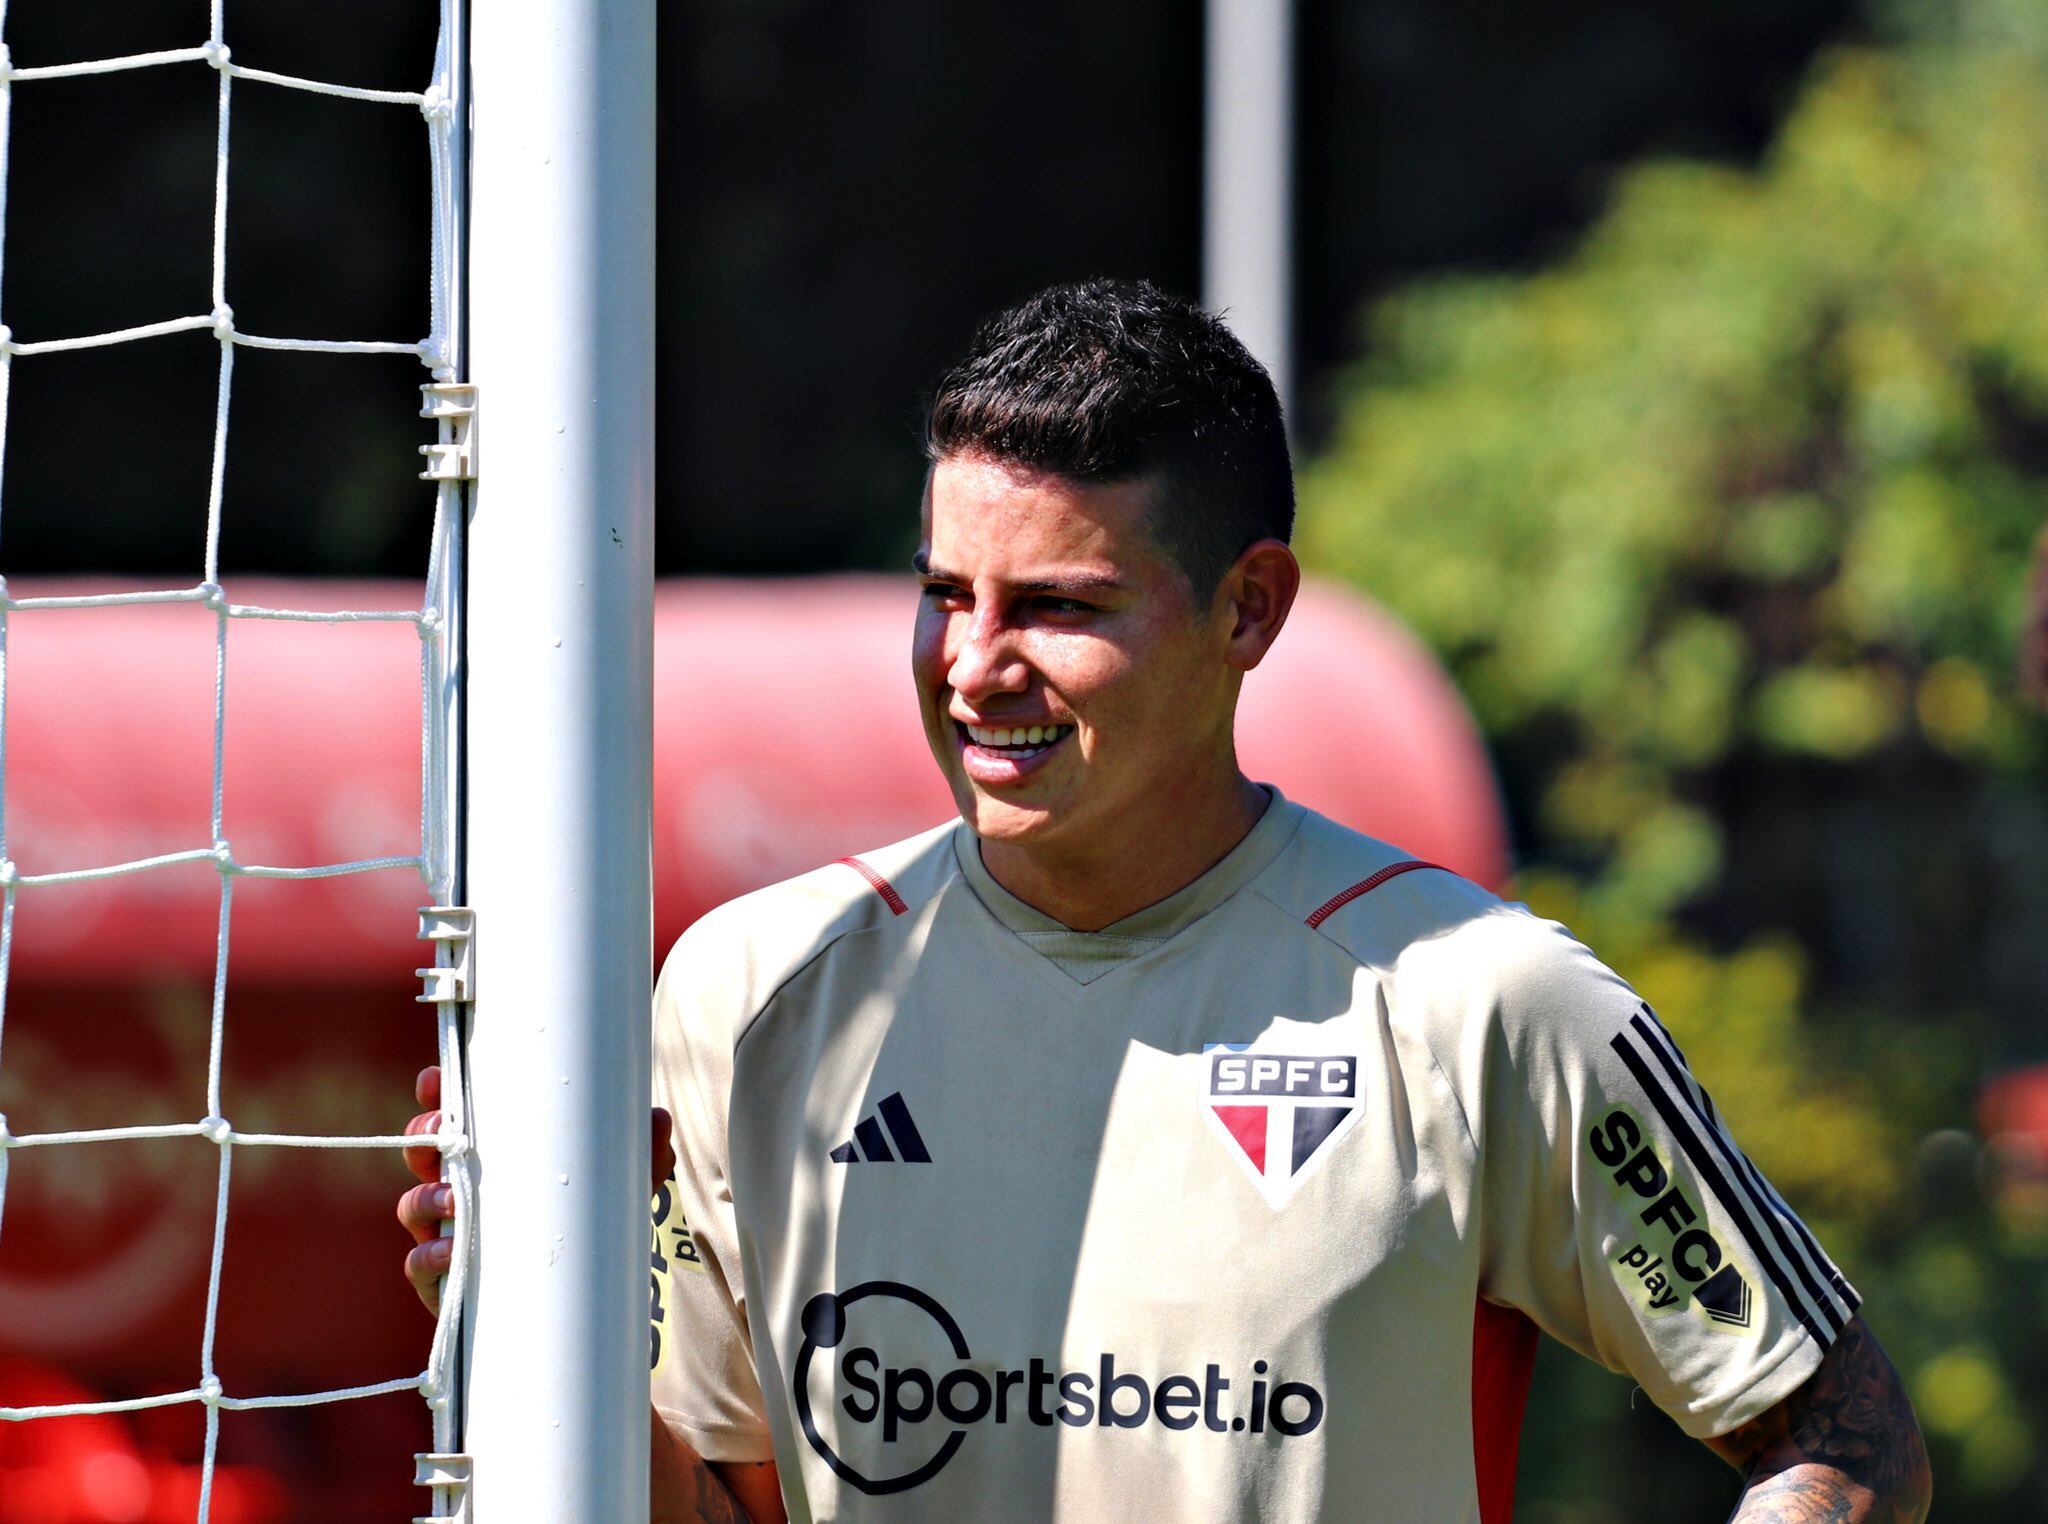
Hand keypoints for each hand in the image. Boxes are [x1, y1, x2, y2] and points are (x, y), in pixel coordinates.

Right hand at [396, 1065, 678, 1316]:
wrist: (574, 1314)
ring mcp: (448, 1236)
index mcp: (496, 1163)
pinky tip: (450, 1250)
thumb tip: (657, 1117)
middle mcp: (464, 1194)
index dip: (441, 1098)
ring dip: (425, 1197)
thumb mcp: (620, 1194)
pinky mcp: (447, 1284)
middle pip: (424, 1155)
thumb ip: (643, 1157)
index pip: (460, 1122)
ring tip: (453, 1198)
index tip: (436, 1078)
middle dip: (423, 1137)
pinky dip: (428, 1256)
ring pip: (414, 1207)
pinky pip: (420, 1266)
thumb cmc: (585, 1235)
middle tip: (440, 1129)